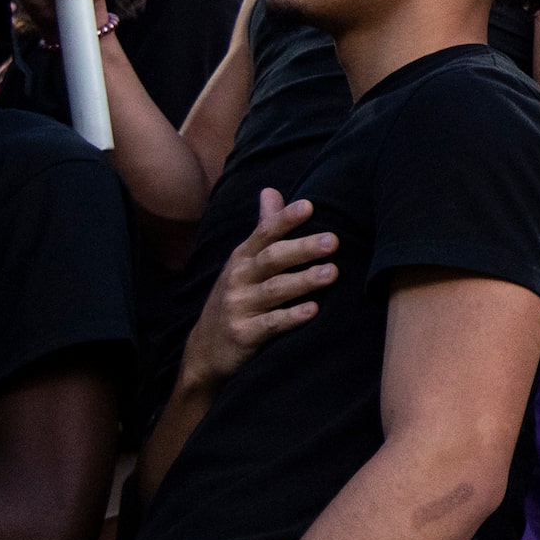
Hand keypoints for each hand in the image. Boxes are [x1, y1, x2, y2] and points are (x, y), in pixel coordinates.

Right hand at [181, 190, 335, 390]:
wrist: (206, 349)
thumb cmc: (236, 296)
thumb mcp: (244, 261)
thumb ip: (263, 228)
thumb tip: (271, 190)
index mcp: (242, 258)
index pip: (264, 233)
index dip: (284, 219)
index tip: (309, 206)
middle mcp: (239, 279)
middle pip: (272, 260)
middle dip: (302, 249)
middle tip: (333, 241)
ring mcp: (239, 307)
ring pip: (274, 290)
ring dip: (303, 281)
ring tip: (333, 273)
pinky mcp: (244, 334)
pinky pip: (270, 324)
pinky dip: (291, 317)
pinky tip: (313, 310)